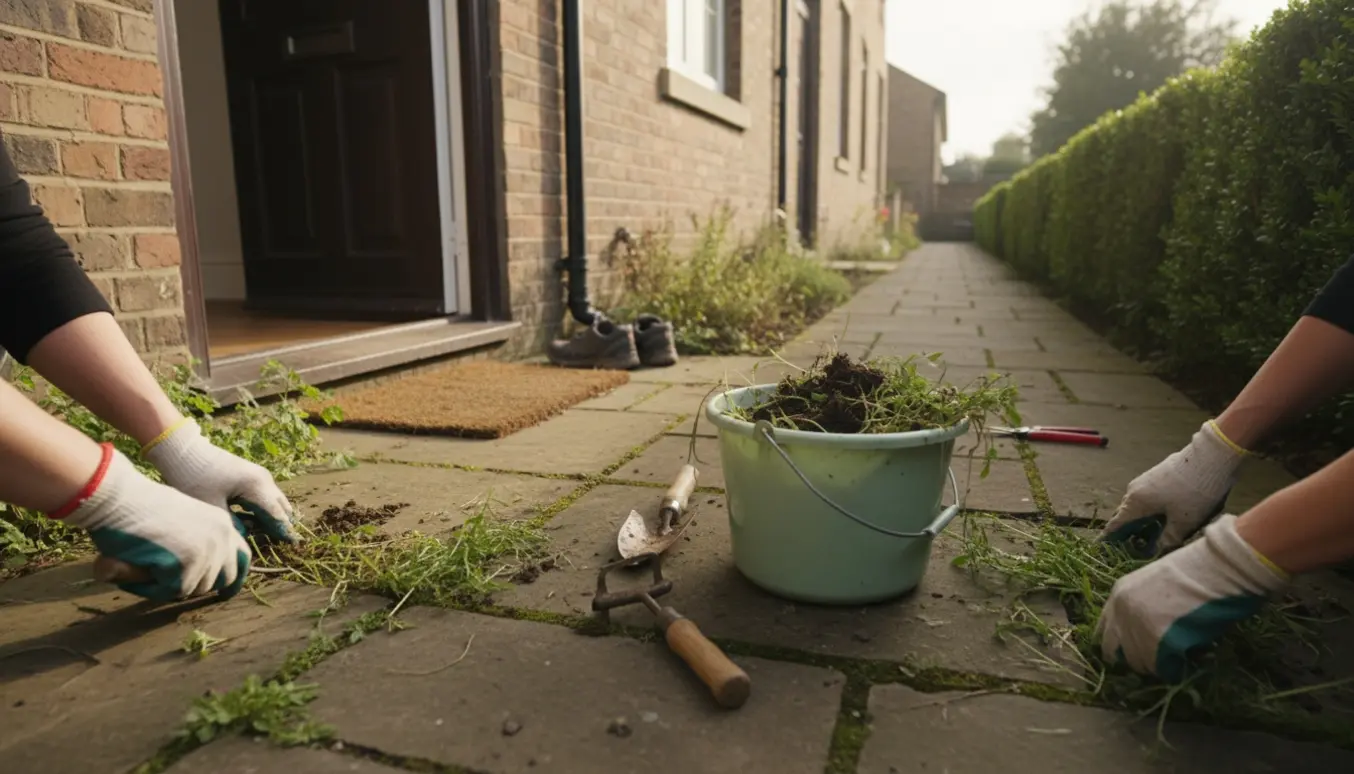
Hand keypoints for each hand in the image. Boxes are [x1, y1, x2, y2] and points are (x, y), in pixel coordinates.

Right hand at [56, 444, 250, 600]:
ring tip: (143, 563)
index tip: (224, 595)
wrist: (116, 498)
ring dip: (168, 585)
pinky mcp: (190, 561)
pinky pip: (172, 591)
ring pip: (194, 589)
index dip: (233, 579)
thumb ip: (196, 547)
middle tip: (164, 577)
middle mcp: (222, 535)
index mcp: (221, 524)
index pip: (242, 558)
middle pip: (223, 580)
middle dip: (195, 585)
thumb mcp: (178, 526)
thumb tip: (207, 582)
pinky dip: (152, 587)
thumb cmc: (137, 511)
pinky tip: (136, 567)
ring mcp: (208, 549)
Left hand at [142, 418, 299, 543]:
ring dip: (274, 516)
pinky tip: (256, 520)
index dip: (284, 531)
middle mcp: (263, 479)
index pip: (276, 514)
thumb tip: (244, 538)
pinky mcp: (250, 474)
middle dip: (283, 524)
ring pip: (274, 500)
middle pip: (281, 506)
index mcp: (256, 486)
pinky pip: (265, 495)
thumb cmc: (194, 480)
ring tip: (271, 535)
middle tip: (285, 543)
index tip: (294, 544)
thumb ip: (232, 526)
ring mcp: (258, 474)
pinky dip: (265, 508)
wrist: (184, 452)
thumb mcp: (212, 507)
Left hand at [1096, 513, 1287, 681]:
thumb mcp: (1154, 585)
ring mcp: (1137, 627)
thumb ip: (1141, 607)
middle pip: (1114, 654)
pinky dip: (1175, 669)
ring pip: (1139, 664)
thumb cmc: (1195, 573)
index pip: (1103, 633)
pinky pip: (1162, 669)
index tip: (1134, 653)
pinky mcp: (1157, 641)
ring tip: (1180, 654)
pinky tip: (1189, 657)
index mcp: (1118, 596)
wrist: (1216, 568)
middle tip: (1158, 660)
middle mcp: (1120, 613)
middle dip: (1134, 660)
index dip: (1119, 646)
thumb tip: (1143, 636)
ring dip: (1157, 665)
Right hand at [1100, 420, 1246, 555]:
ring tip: (1153, 533)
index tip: (1104, 548)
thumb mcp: (1183, 523)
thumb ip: (1168, 540)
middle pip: (1126, 515)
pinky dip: (1150, 508)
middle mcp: (1134, 490)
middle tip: (1135, 547)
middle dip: (1129, 531)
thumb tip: (1159, 552)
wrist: (1209, 460)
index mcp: (1135, 503)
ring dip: (1141, 519)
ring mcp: (1145, 480)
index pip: (1116, 525)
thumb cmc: (1193, 494)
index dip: (1110, 538)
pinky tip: (1165, 515)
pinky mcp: (1157, 474)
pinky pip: (1147, 496)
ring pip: (1138, 504)